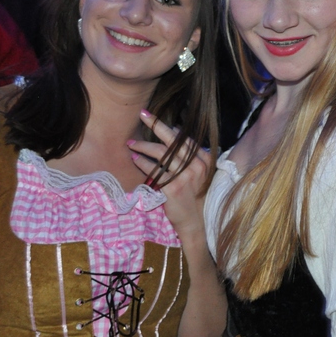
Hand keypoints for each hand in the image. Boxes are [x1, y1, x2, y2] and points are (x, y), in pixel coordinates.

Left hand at [128, 110, 212, 236]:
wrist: (196, 221)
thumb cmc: (195, 195)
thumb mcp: (199, 173)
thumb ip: (190, 153)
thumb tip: (176, 130)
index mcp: (204, 160)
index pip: (184, 138)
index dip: (167, 127)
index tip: (153, 117)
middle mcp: (196, 165)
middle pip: (172, 140)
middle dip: (156, 124)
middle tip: (142, 114)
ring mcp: (185, 176)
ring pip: (161, 154)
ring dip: (143, 146)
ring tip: (131, 143)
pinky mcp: (173, 187)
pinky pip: (154, 171)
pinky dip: (143, 163)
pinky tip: (135, 159)